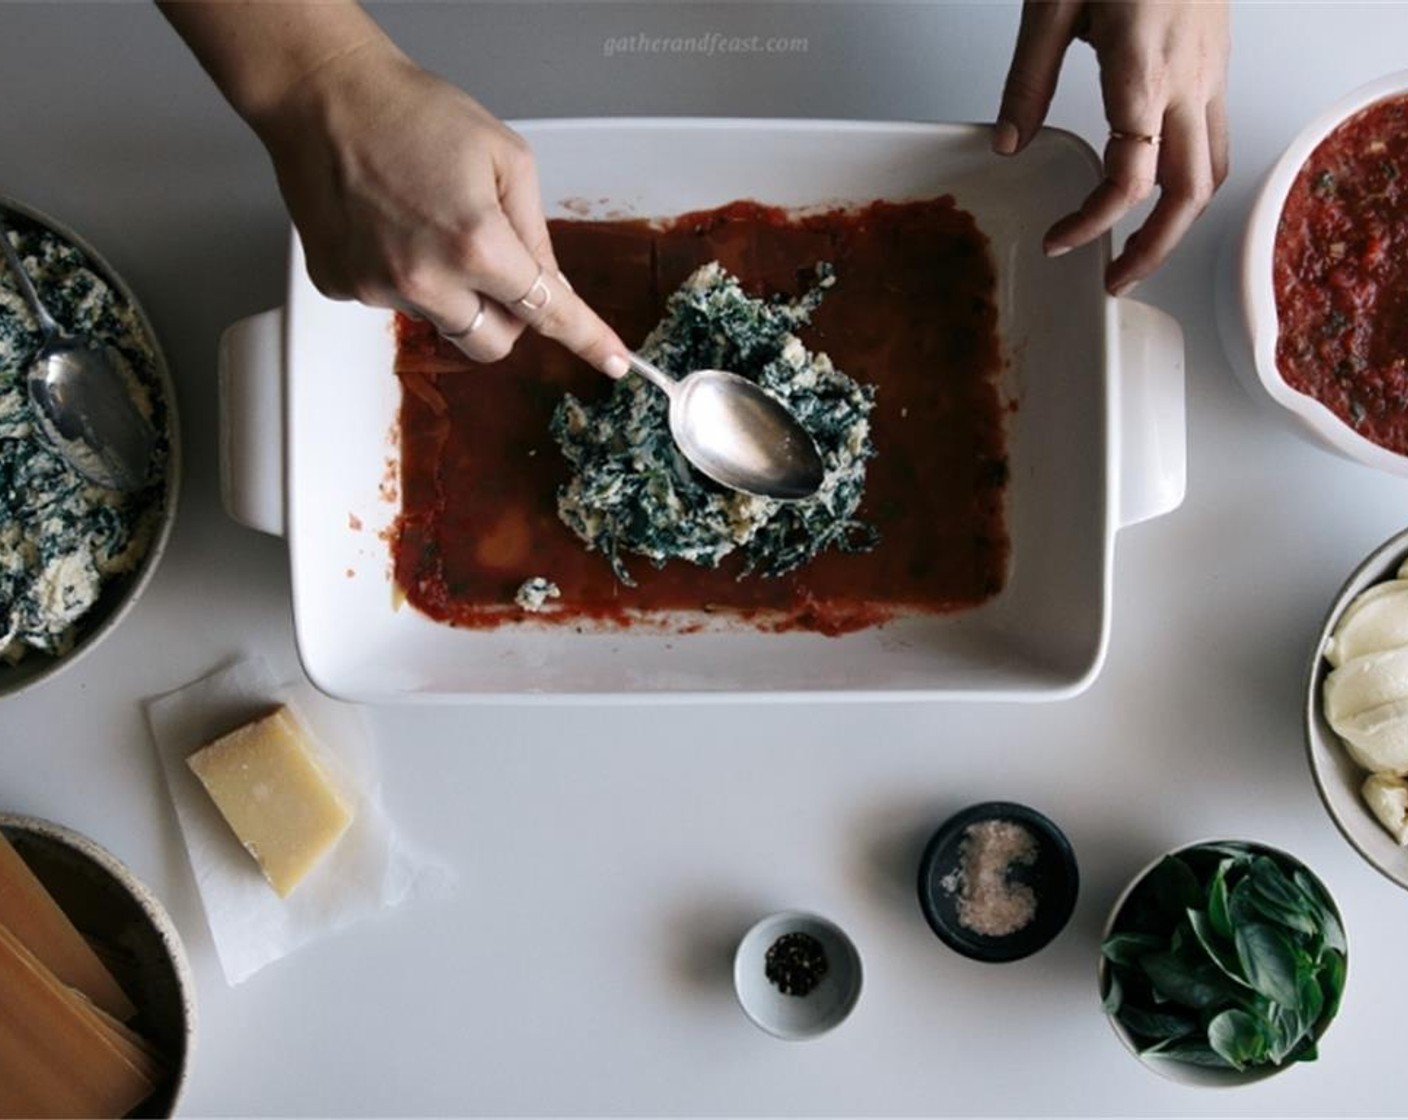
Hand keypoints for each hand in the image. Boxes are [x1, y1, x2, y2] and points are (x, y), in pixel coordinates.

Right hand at [252, 38, 628, 371]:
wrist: (323, 94)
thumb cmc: (413, 111)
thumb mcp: (505, 158)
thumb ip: (534, 233)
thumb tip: (550, 286)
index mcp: (476, 244)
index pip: (547, 312)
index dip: (586, 338)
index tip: (614, 361)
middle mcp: (426, 279)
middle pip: (493, 344)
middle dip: (507, 317)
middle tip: (494, 264)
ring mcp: (378, 288)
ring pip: (442, 321)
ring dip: (450, 290)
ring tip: (424, 222)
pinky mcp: (342, 285)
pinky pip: (391, 301)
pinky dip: (400, 273)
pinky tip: (387, 224)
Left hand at [993, 0, 1229, 293]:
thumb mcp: (1050, 2)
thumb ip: (1028, 79)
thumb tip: (1011, 145)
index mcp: (1144, 69)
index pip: (1130, 175)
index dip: (1093, 221)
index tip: (1058, 240)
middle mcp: (1190, 80)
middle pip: (1191, 192)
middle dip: (1154, 248)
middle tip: (1112, 279)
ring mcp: (1213, 74)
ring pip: (1216, 171)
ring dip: (1180, 223)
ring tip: (1136, 251)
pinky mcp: (1217, 66)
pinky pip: (1218, 139)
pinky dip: (1191, 182)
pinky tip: (1156, 191)